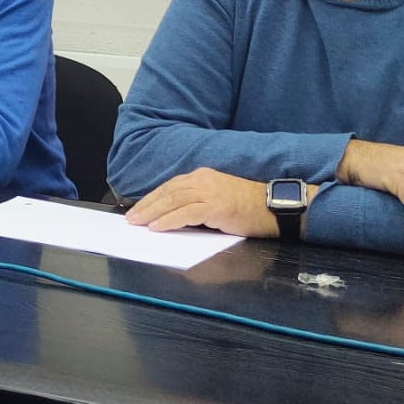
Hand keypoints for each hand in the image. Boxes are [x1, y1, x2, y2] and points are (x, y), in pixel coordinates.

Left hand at [124, 168, 278, 236]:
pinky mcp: (215, 206)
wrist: (273, 207)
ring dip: (152, 212)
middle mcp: (203, 180)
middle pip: (167, 191)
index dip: (152, 198)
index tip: (138, 208)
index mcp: (202, 177)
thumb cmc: (248, 207)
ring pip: (172, 200)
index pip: (170, 186)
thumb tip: (174, 216)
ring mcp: (209, 192)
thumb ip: (196, 204)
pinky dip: (168, 220)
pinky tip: (157, 227)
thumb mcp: (217, 200)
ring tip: (137, 222)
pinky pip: (185, 213)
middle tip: (130, 217)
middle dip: (146, 205)